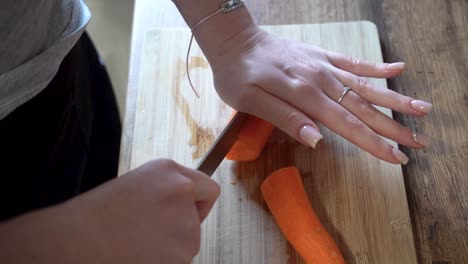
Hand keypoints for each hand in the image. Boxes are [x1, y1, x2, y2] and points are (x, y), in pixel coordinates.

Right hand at [0, 159, 219, 263]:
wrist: (75, 242)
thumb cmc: (96, 215)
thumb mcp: (136, 185)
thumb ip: (167, 189)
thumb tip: (185, 204)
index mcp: (170, 171)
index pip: (209, 189)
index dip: (197, 203)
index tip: (188, 211)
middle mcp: (183, 193)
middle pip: (196, 219)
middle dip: (179, 227)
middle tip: (146, 232)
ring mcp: (185, 225)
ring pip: (187, 243)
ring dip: (170, 247)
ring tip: (136, 244)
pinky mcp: (181, 255)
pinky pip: (178, 261)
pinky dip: (164, 262)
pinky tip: (137, 255)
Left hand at [208, 26, 431, 163]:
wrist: (234, 41)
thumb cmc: (237, 75)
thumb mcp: (251, 101)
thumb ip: (285, 117)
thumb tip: (317, 139)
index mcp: (304, 95)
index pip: (346, 124)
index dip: (372, 143)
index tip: (396, 158)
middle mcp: (320, 79)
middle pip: (363, 107)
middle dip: (393, 128)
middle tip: (419, 143)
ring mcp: (323, 65)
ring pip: (365, 85)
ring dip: (394, 99)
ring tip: (421, 109)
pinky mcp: (321, 56)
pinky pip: (353, 62)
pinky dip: (376, 67)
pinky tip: (398, 69)